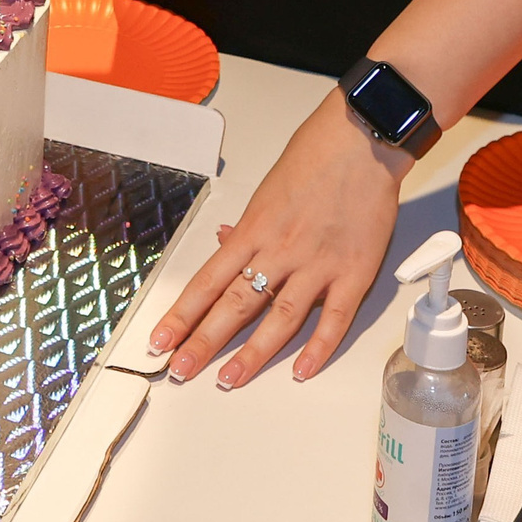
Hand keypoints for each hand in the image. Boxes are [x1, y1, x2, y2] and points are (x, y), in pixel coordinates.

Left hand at [147, 87, 405, 388]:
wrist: (360, 142)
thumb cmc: (314, 159)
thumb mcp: (266, 191)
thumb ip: (248, 226)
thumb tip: (224, 242)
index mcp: (253, 230)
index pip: (207, 281)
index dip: (182, 315)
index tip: (160, 340)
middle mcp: (279, 251)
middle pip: (234, 305)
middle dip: (204, 342)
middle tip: (181, 369)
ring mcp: (317, 264)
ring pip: (279, 319)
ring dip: (252, 353)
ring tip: (230, 379)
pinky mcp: (354, 272)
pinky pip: (334, 318)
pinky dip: (318, 348)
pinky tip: (301, 370)